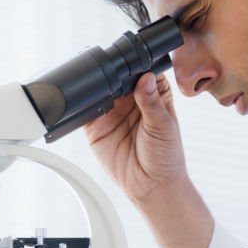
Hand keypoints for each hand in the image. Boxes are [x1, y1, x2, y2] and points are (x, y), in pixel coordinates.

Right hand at [83, 72, 186, 202]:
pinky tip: (85, 103)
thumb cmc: (166, 157)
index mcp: (153, 95)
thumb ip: (152, 102)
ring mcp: (112, 113)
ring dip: (96, 88)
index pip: (142, 71)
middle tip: (110, 72)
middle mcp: (131, 101)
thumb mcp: (163, 126)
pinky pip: (84, 112)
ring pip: (99, 92)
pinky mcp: (96, 127)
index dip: (136, 65)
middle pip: (117, 78)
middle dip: (112, 74)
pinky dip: (81, 106)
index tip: (130, 61)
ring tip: (98, 88)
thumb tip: (146, 78)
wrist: (151, 186)